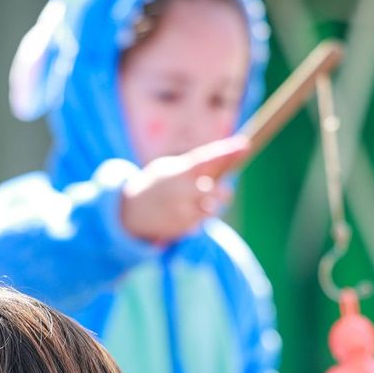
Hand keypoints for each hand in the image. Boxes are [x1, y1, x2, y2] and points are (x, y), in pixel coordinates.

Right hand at [120, 135, 248, 244]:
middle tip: (222, 192)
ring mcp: (183, 211)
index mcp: (180, 172)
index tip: (244, 144)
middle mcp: (184, 191)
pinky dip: (196, 219)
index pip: (208, 158)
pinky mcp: (182, 228)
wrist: (128, 212)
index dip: (228, 151)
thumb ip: (190, 167)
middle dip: (224, 193)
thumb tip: (222, 162)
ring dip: (209, 207)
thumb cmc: (153, 186)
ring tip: (192, 204)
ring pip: (211, 210)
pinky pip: (200, 224)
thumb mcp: (166, 169)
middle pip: (219, 192)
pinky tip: (181, 215)